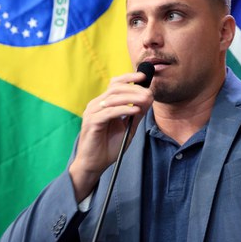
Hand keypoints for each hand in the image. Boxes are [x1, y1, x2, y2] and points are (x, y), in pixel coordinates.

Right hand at [68, 70, 152, 200]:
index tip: (144, 77)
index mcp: (102, 104)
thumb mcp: (128, 128)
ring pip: (113, 98)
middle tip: (149, 93)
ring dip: (132, 98)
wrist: (94, 164)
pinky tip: (135, 111)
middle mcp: (95, 105)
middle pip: (116, 88)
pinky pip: (110, 112)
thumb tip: (149, 98)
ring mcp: (92, 113)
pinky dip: (124, 110)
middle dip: (134, 88)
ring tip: (146, 100)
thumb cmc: (108, 147)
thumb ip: (136, 114)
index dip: (129, 78)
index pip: (115, 84)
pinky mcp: (92, 122)